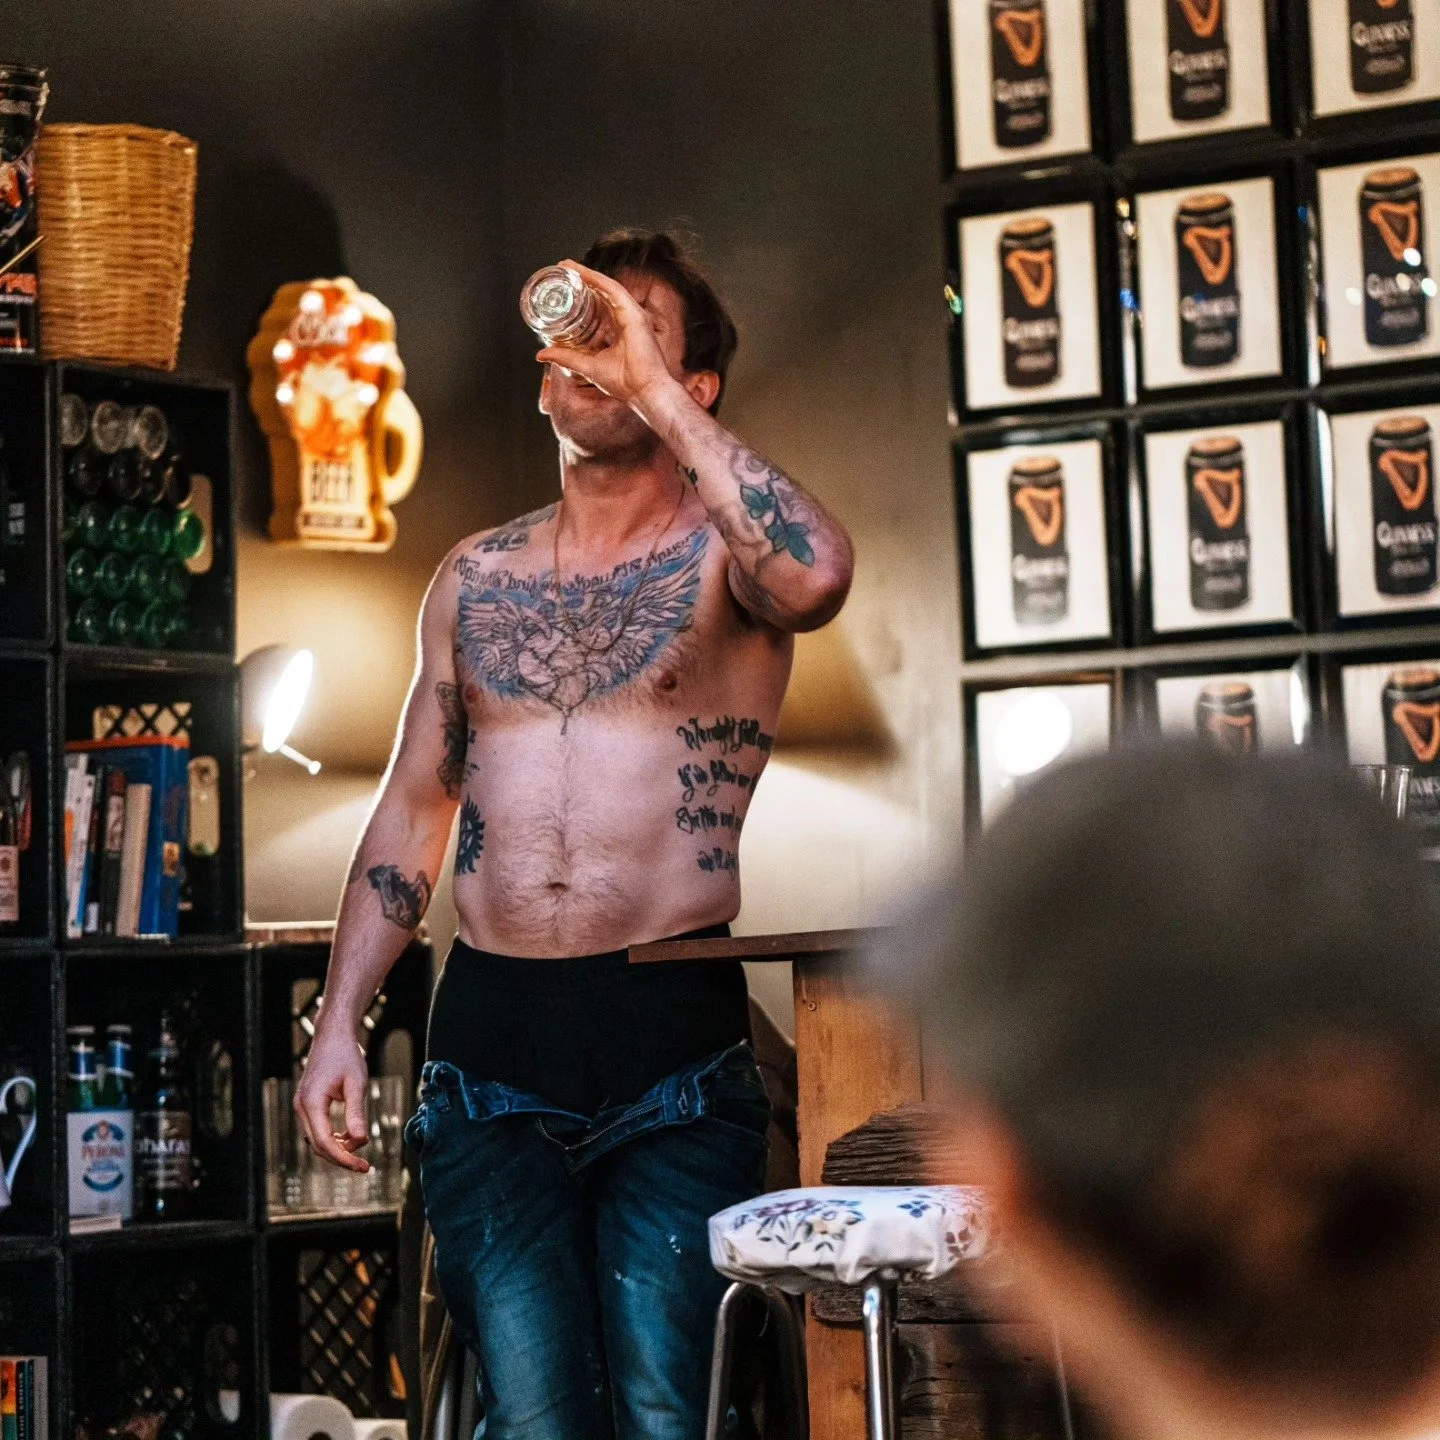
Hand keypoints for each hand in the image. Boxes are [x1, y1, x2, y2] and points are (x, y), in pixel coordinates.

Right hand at [294, 1027, 370, 1173]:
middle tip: (365, 1167)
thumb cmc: (346, 1055)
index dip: (343, 1158)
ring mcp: (302, 1106)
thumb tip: (360, 1141)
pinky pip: (317, 1130)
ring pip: (316, 1140)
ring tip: (360, 1155)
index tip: (363, 1166)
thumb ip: (357, 1112)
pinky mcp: (308, 1104)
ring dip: (336, 1150)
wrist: (333, 1035)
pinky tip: (350, 1139)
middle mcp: (302, 1107)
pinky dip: (333, 1139)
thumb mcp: (357, 1083)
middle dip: (341, 1158)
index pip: (324, 1142)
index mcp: (311, 1103)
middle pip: (318, 1146)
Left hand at [534, 260, 677, 409]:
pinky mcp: (634, 315)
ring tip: (567, 266)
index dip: (585, 291)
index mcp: (622, 328)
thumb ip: (566, 357)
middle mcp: (629, 318)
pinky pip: (612, 290)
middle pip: (603, 290)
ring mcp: (633, 314)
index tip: (567, 283)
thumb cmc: (624, 383)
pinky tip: (581, 273)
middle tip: (563, 268)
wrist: (644, 392)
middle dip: (583, 277)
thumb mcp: (587, 366)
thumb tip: (541, 354)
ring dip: (586, 274)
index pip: (601, 303)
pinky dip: (596, 280)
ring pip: (606, 286)